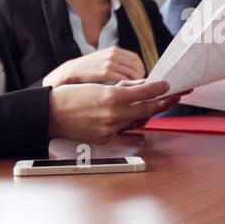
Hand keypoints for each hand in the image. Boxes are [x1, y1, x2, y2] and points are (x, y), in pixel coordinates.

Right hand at [43, 47, 144, 86]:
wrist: (68, 74)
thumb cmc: (87, 73)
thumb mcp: (102, 63)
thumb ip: (117, 66)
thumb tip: (134, 76)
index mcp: (114, 51)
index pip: (136, 59)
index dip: (141, 70)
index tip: (141, 81)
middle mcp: (113, 55)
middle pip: (136, 66)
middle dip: (140, 79)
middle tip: (140, 90)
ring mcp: (109, 63)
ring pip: (132, 74)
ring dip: (136, 85)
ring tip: (135, 94)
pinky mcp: (105, 72)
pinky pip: (124, 79)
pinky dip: (128, 87)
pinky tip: (126, 95)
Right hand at [47, 79, 172, 142]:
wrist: (51, 115)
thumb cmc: (72, 96)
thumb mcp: (99, 86)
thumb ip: (123, 88)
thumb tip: (142, 86)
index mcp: (112, 97)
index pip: (145, 93)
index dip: (159, 88)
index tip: (167, 84)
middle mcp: (114, 115)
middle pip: (147, 110)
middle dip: (163, 103)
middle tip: (173, 96)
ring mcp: (111, 129)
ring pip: (137, 121)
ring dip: (148, 112)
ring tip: (157, 104)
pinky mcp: (106, 138)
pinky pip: (124, 129)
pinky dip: (129, 121)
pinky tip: (135, 115)